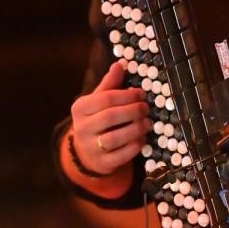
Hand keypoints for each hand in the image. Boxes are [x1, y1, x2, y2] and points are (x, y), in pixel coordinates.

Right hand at [70, 61, 149, 175]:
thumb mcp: (98, 100)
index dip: (127, 95)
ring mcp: (91, 147)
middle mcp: (82, 128)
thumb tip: (120, 64)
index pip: (105, 99)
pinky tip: (142, 139)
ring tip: (148, 123)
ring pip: (115, 138)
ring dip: (135, 129)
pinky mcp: (102, 163)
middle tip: (146, 108)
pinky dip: (134, 147)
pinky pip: (121, 156)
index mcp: (80, 108)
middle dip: (133, 111)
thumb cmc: (97, 120)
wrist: (87, 152)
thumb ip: (109, 85)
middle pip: (110, 117)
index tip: (141, 94)